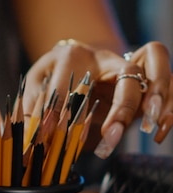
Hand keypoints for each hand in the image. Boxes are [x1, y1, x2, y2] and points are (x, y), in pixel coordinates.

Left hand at [23, 39, 172, 156]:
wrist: (77, 62)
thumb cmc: (54, 76)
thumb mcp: (35, 84)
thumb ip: (33, 102)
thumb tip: (34, 127)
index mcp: (74, 56)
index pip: (71, 82)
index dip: (61, 110)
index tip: (52, 136)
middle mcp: (107, 57)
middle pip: (127, 70)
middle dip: (124, 104)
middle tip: (113, 134)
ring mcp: (131, 63)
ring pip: (158, 65)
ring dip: (158, 97)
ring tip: (148, 128)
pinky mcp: (147, 78)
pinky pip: (170, 84)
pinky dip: (170, 107)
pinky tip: (158, 133)